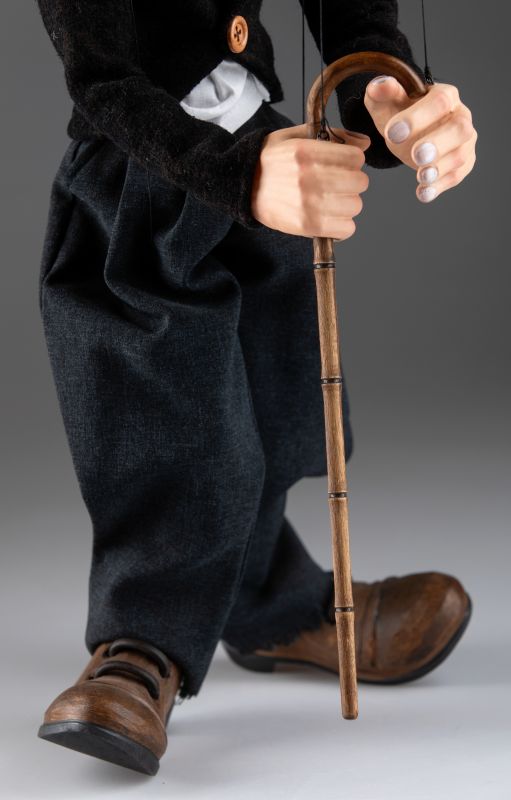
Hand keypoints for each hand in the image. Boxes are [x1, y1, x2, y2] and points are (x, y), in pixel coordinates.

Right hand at [251, 124, 370, 238]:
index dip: (352, 161)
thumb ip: (333, 135)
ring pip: (355, 206)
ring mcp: (308, 204)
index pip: (356, 157)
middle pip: (359, 182)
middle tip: (338, 184)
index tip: (342, 165)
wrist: (242, 186)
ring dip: (347, 204)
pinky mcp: (306, 225)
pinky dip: (342, 226)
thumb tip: (365, 143)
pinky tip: (331, 218)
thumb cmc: (270, 161)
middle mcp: (310, 177)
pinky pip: (345, 229)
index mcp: (307, 151)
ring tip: (332, 201)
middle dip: (352, 182)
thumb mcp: (296, 136)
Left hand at [364, 75, 476, 202]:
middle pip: (460, 129)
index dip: (419, 117)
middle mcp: (460, 116)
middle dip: (439, 143)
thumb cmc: (399, 114)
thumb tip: (379, 86)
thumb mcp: (386, 102)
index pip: (439, 101)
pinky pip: (457, 175)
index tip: (393, 132)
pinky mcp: (462, 163)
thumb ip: (382, 93)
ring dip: (440, 168)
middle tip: (417, 156)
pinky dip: (440, 186)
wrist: (408, 132)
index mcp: (445, 95)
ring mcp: (463, 141)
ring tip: (420, 177)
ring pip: (460, 155)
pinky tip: (424, 193)